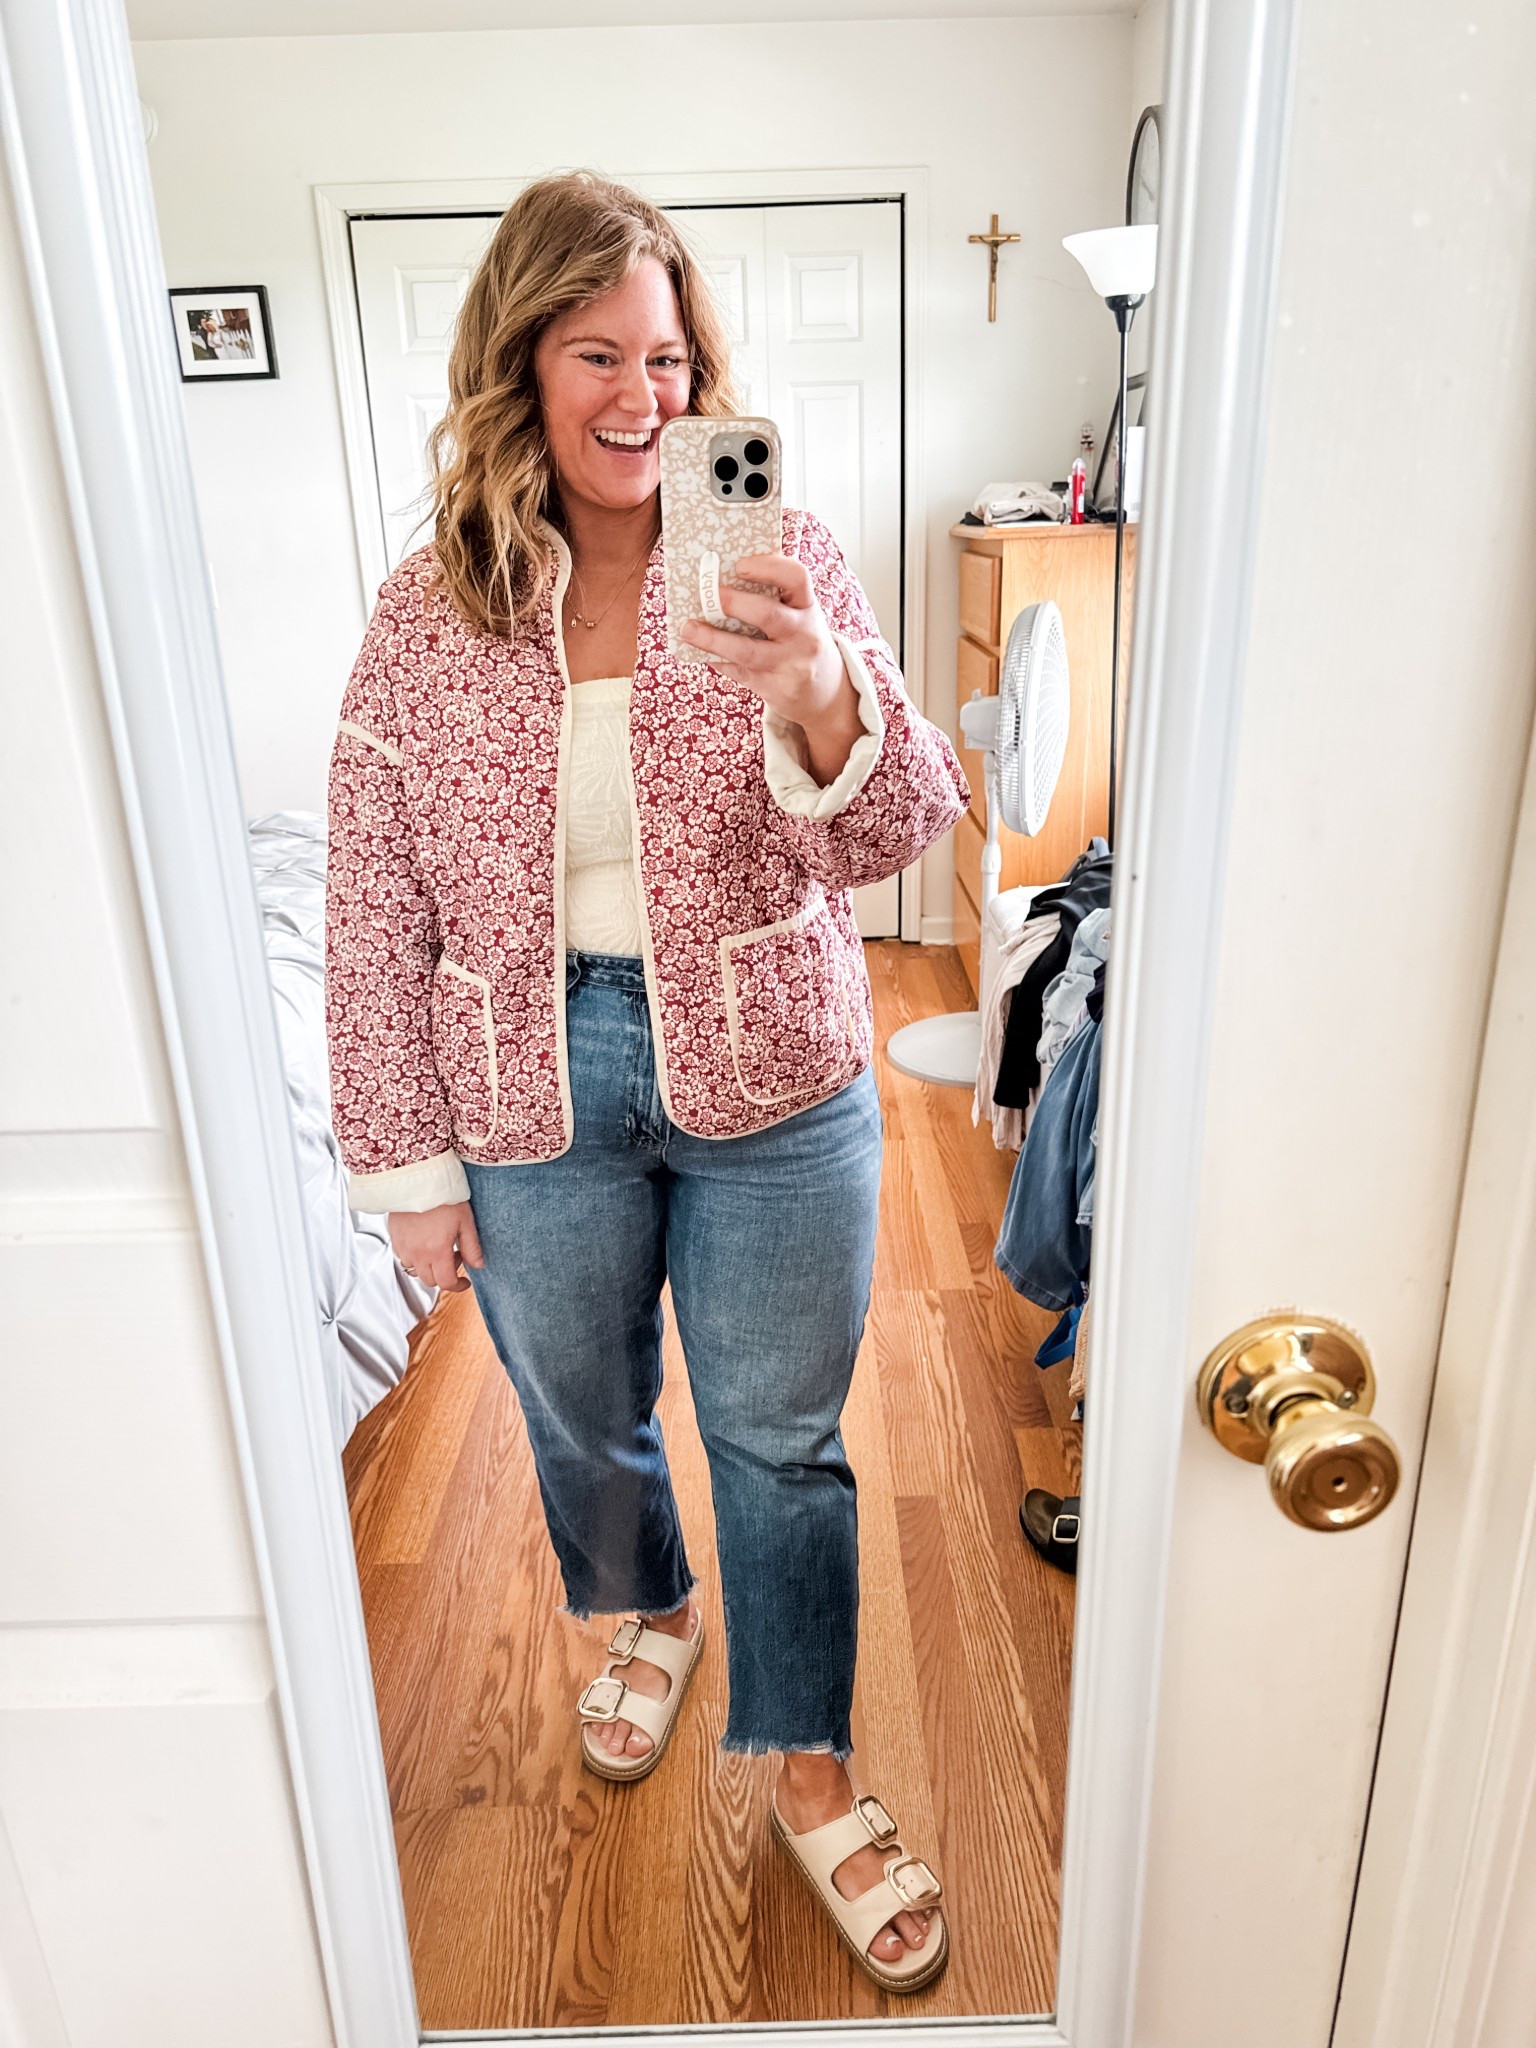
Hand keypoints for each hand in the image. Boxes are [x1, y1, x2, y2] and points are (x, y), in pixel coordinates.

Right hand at [388, 1201, 483, 1293]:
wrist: (418, 1179)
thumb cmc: (443, 1197)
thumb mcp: (465, 1221)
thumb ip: (472, 1247)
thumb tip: (478, 1265)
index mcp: (437, 1251)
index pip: (446, 1283)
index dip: (458, 1286)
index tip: (464, 1282)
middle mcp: (417, 1253)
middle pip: (430, 1281)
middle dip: (444, 1275)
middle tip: (454, 1256)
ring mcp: (403, 1246)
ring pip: (414, 1270)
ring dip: (427, 1267)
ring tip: (437, 1248)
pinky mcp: (394, 1237)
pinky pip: (403, 1256)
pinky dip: (414, 1256)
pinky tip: (423, 1241)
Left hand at [679, 553, 864, 785]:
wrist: (826, 693)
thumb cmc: (801, 642)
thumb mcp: (800, 616)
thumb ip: (775, 596)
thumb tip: (724, 574)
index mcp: (809, 607)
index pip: (797, 577)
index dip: (768, 566)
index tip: (739, 564)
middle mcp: (804, 635)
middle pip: (768, 614)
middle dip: (734, 603)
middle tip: (708, 595)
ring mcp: (791, 665)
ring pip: (747, 650)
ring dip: (713, 639)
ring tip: (688, 629)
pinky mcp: (775, 688)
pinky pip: (740, 672)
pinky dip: (716, 659)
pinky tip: (699, 650)